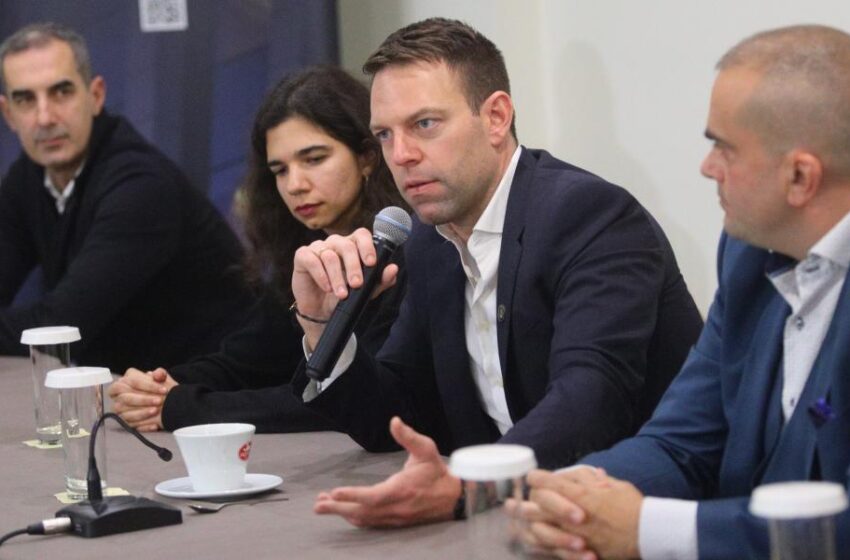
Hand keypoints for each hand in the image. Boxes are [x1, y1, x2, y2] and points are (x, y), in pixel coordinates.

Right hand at [109, 367, 176, 431]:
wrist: (160, 399)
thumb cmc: (157, 387)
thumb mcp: (160, 378)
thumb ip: (160, 374)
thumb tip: (157, 375)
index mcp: (124, 381)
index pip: (133, 382)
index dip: (149, 385)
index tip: (164, 389)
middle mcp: (117, 395)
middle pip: (126, 398)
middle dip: (144, 400)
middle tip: (159, 401)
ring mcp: (118, 409)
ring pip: (126, 413)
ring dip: (142, 413)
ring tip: (156, 411)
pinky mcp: (123, 422)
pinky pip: (131, 426)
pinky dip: (144, 426)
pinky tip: (155, 425)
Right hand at [292, 229, 397, 348]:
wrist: (321, 311)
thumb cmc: (344, 296)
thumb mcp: (365, 291)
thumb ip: (380, 280)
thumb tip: (393, 269)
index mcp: (353, 246)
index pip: (361, 235)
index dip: (367, 246)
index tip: (371, 263)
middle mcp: (336, 243)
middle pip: (346, 245)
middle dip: (354, 266)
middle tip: (357, 285)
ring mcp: (319, 248)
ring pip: (329, 255)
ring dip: (337, 277)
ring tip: (342, 294)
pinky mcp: (303, 256)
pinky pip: (311, 259)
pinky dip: (320, 274)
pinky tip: (326, 287)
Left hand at [314, 417, 459, 527]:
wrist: (453, 498)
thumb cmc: (436, 472)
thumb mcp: (426, 449)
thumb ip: (409, 436)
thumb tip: (394, 421)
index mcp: (400, 489)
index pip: (372, 496)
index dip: (353, 495)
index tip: (334, 492)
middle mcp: (395, 507)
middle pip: (362, 512)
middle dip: (338, 508)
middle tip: (317, 505)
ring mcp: (394, 517)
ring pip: (364, 519)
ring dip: (342, 513)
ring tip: (323, 506)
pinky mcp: (395, 522)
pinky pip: (370, 523)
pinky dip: (354, 518)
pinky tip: (344, 512)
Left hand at [514, 468, 641, 559]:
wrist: (649, 535)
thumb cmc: (633, 507)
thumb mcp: (615, 486)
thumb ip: (595, 480)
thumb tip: (588, 472)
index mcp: (582, 495)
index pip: (549, 483)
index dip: (538, 478)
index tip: (532, 476)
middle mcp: (573, 514)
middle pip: (539, 504)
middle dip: (526, 499)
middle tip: (517, 499)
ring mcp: (574, 534)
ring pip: (540, 527)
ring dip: (527, 521)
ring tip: (517, 517)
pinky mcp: (578, 551)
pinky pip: (552, 549)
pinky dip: (540, 543)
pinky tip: (531, 538)